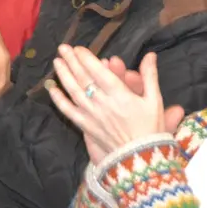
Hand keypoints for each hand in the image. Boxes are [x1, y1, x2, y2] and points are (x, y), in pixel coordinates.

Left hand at [46, 47, 185, 165]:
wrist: (141, 159)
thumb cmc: (150, 129)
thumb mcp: (154, 101)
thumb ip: (150, 76)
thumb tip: (150, 55)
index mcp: (119, 95)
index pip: (98, 72)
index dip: (87, 59)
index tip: (79, 48)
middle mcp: (102, 103)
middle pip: (83, 78)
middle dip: (72, 61)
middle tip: (63, 48)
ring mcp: (92, 115)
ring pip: (73, 91)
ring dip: (64, 75)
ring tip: (57, 61)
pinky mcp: (86, 126)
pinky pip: (69, 111)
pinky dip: (59, 99)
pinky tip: (52, 89)